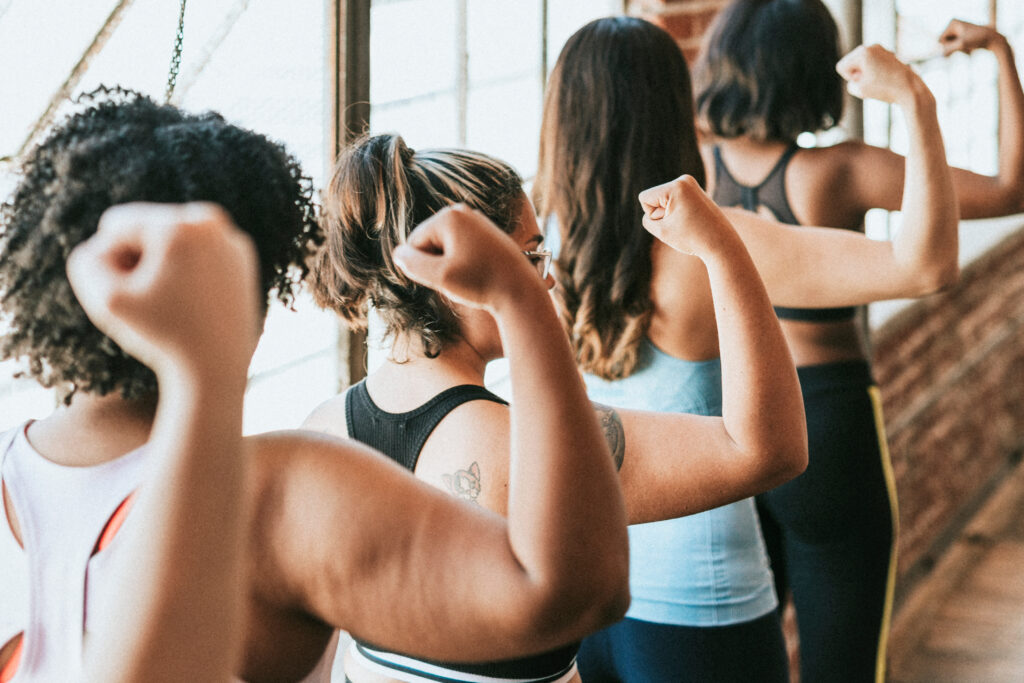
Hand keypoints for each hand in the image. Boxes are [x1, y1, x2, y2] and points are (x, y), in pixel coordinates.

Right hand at [66, 202, 259, 380]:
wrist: (217, 369)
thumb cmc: (163, 336)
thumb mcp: (107, 301)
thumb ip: (86, 262)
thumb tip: (104, 245)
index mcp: (180, 225)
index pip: (116, 227)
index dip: (112, 264)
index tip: (135, 296)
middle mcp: (212, 222)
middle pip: (147, 229)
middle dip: (138, 260)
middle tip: (156, 302)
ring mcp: (232, 239)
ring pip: (172, 241)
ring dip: (160, 266)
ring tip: (172, 303)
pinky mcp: (243, 258)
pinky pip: (197, 253)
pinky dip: (187, 272)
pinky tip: (190, 302)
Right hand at [393, 204, 538, 310]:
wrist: (521, 290)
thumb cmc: (482, 283)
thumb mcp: (440, 277)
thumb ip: (412, 264)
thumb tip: (398, 253)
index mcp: (449, 216)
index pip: (414, 243)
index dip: (423, 267)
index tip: (449, 277)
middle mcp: (462, 211)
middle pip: (429, 243)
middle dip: (437, 264)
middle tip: (462, 278)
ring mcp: (476, 220)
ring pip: (445, 248)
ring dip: (450, 265)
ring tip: (472, 276)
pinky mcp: (486, 232)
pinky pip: (460, 248)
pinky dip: (464, 263)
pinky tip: (479, 273)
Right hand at [638, 175, 734, 255]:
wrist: (722, 244)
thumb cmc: (691, 238)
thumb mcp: (661, 231)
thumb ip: (648, 219)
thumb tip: (656, 209)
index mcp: (676, 186)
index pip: (645, 198)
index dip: (651, 215)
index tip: (671, 223)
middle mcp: (684, 180)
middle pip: (655, 198)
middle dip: (662, 214)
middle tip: (682, 225)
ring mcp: (692, 185)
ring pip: (664, 200)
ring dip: (670, 215)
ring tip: (688, 223)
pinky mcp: (696, 192)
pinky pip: (675, 201)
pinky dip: (678, 213)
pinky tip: (691, 221)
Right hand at [836, 44, 920, 103]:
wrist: (909, 89)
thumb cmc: (884, 89)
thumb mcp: (859, 90)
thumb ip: (851, 82)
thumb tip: (860, 75)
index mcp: (863, 53)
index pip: (841, 67)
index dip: (848, 78)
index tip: (861, 82)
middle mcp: (871, 47)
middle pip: (851, 62)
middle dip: (856, 73)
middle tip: (870, 81)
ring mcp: (881, 49)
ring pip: (861, 63)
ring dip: (864, 73)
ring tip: (877, 81)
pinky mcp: (888, 55)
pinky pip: (872, 63)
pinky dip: (873, 71)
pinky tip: (884, 79)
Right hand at [940, 19, 1000, 55]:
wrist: (993, 39)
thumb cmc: (978, 40)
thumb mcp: (961, 45)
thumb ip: (948, 50)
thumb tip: (940, 55)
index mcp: (952, 23)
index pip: (940, 40)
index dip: (947, 46)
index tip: (959, 45)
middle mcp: (954, 25)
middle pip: (944, 43)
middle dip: (953, 48)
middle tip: (965, 47)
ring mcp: (958, 30)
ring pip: (949, 46)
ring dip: (957, 50)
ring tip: (968, 47)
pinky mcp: (962, 36)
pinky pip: (955, 47)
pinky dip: (961, 49)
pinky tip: (970, 48)